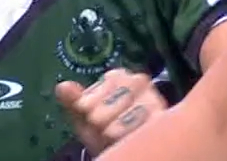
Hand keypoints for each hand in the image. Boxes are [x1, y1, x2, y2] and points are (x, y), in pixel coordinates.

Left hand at [55, 69, 169, 156]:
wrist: (126, 149)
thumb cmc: (104, 132)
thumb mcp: (85, 118)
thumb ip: (74, 102)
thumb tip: (62, 86)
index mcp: (117, 76)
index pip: (93, 93)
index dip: (90, 108)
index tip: (92, 116)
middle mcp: (139, 81)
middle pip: (110, 103)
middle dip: (103, 120)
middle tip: (106, 128)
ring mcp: (154, 99)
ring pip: (125, 117)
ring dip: (116, 131)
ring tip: (116, 135)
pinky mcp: (164, 118)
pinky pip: (142, 127)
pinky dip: (131, 136)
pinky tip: (130, 138)